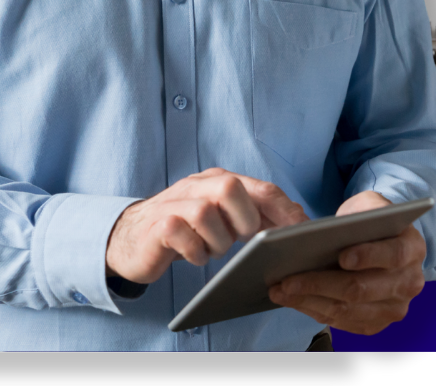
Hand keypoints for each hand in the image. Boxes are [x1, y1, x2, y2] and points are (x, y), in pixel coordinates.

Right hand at [105, 168, 307, 283]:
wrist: (132, 237)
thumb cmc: (187, 228)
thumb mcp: (224, 217)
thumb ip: (254, 213)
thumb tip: (296, 219)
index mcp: (221, 180)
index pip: (261, 188)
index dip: (284, 210)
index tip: (303, 231)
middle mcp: (199, 185)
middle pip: (231, 187)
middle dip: (244, 220)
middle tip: (240, 239)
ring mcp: (176, 203)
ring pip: (205, 212)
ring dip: (217, 241)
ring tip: (211, 249)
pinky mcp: (157, 226)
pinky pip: (179, 233)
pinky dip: (194, 252)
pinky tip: (194, 256)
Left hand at [268, 191, 426, 334]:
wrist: (385, 241)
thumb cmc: (372, 220)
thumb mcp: (370, 205)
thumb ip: (359, 214)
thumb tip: (328, 232)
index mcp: (412, 247)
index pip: (393, 254)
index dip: (368, 256)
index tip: (342, 256)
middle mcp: (409, 282)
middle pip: (362, 289)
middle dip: (321, 284)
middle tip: (288, 279)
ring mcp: (394, 307)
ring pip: (348, 310)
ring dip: (310, 301)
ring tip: (281, 290)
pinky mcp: (376, 323)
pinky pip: (343, 322)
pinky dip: (315, 311)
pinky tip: (293, 300)